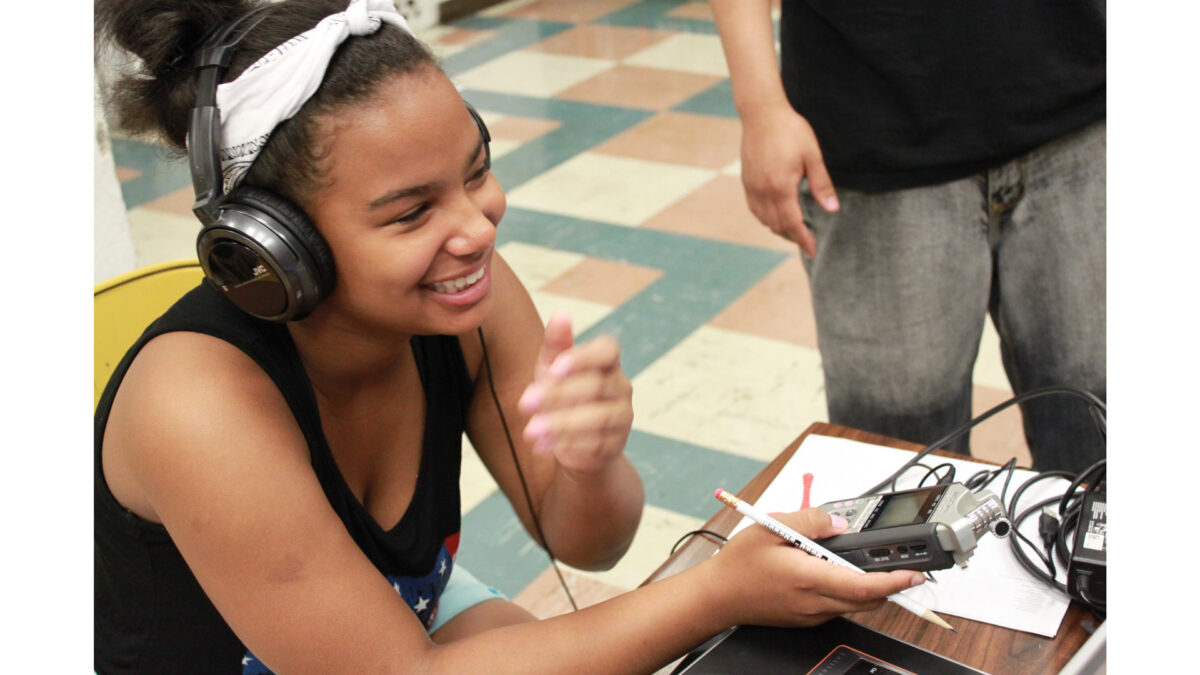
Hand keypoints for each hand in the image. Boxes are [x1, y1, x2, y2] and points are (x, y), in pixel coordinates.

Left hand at [517, 312, 633, 479]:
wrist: (576, 443)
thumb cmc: (563, 396)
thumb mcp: (552, 369)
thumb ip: (557, 344)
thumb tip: (561, 314)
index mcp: (607, 362)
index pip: (607, 351)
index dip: (582, 359)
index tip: (553, 370)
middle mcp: (621, 386)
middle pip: (595, 386)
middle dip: (557, 395)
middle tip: (524, 404)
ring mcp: (623, 416)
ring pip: (598, 417)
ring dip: (561, 424)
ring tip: (530, 432)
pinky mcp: (617, 444)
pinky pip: (597, 443)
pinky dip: (568, 445)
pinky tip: (543, 446)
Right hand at [706, 509, 923, 627]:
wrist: (717, 597)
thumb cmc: (738, 565)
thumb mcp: (770, 526)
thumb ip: (809, 520)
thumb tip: (838, 522)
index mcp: (808, 578)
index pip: (863, 587)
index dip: (894, 582)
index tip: (914, 574)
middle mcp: (814, 602)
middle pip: (868, 600)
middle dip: (890, 585)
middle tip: (904, 568)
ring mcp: (811, 614)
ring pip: (854, 604)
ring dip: (868, 588)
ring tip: (866, 565)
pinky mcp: (806, 619)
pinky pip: (837, 606)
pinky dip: (848, 592)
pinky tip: (835, 573)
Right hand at [739, 100, 838, 257]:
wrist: (761, 114)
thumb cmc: (790, 130)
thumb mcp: (812, 156)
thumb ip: (821, 185)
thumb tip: (832, 209)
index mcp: (781, 187)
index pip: (793, 223)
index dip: (803, 240)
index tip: (812, 251)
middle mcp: (763, 191)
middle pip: (777, 226)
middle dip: (793, 237)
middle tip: (807, 239)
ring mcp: (752, 187)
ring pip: (764, 220)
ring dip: (779, 228)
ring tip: (794, 229)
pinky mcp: (746, 181)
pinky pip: (755, 209)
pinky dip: (766, 218)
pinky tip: (776, 215)